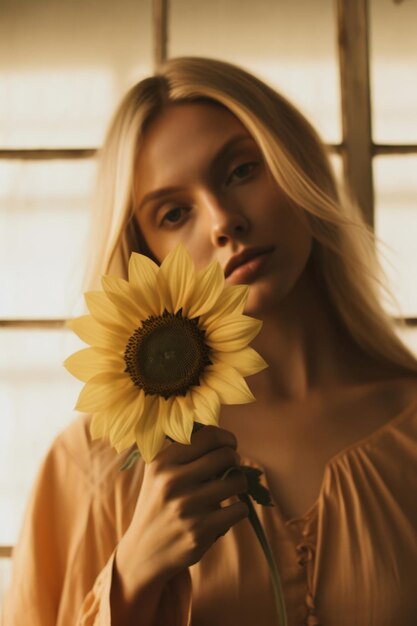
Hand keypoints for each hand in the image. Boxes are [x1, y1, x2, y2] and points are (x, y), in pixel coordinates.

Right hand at [115, 425, 248, 591]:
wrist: (144, 552)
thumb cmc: (159, 504)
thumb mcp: (158, 472)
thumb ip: (184, 451)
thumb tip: (222, 437)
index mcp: (162, 462)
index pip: (209, 436)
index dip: (227, 438)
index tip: (230, 445)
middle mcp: (172, 482)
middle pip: (226, 456)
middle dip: (234, 460)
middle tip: (230, 467)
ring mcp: (187, 508)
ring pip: (237, 481)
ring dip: (239, 483)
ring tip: (230, 487)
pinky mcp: (200, 532)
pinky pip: (239, 510)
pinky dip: (238, 509)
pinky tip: (226, 512)